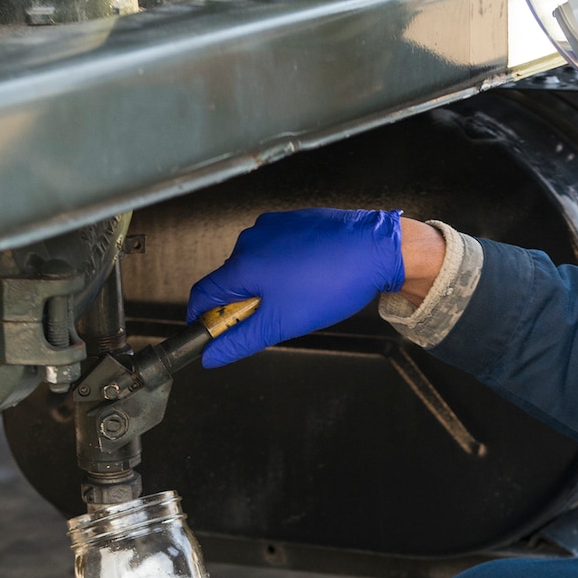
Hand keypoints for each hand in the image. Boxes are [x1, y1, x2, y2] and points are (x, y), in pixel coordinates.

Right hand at [186, 208, 403, 366]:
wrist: (376, 249)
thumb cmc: (334, 282)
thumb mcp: (282, 323)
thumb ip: (240, 341)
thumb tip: (213, 355)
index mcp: (242, 264)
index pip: (201, 296)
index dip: (201, 320)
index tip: (211, 334)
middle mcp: (251, 239)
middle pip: (229, 281)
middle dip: (242, 305)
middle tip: (272, 319)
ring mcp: (272, 227)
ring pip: (254, 266)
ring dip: (265, 287)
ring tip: (299, 296)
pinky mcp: (291, 222)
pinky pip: (275, 250)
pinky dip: (283, 268)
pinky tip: (308, 277)